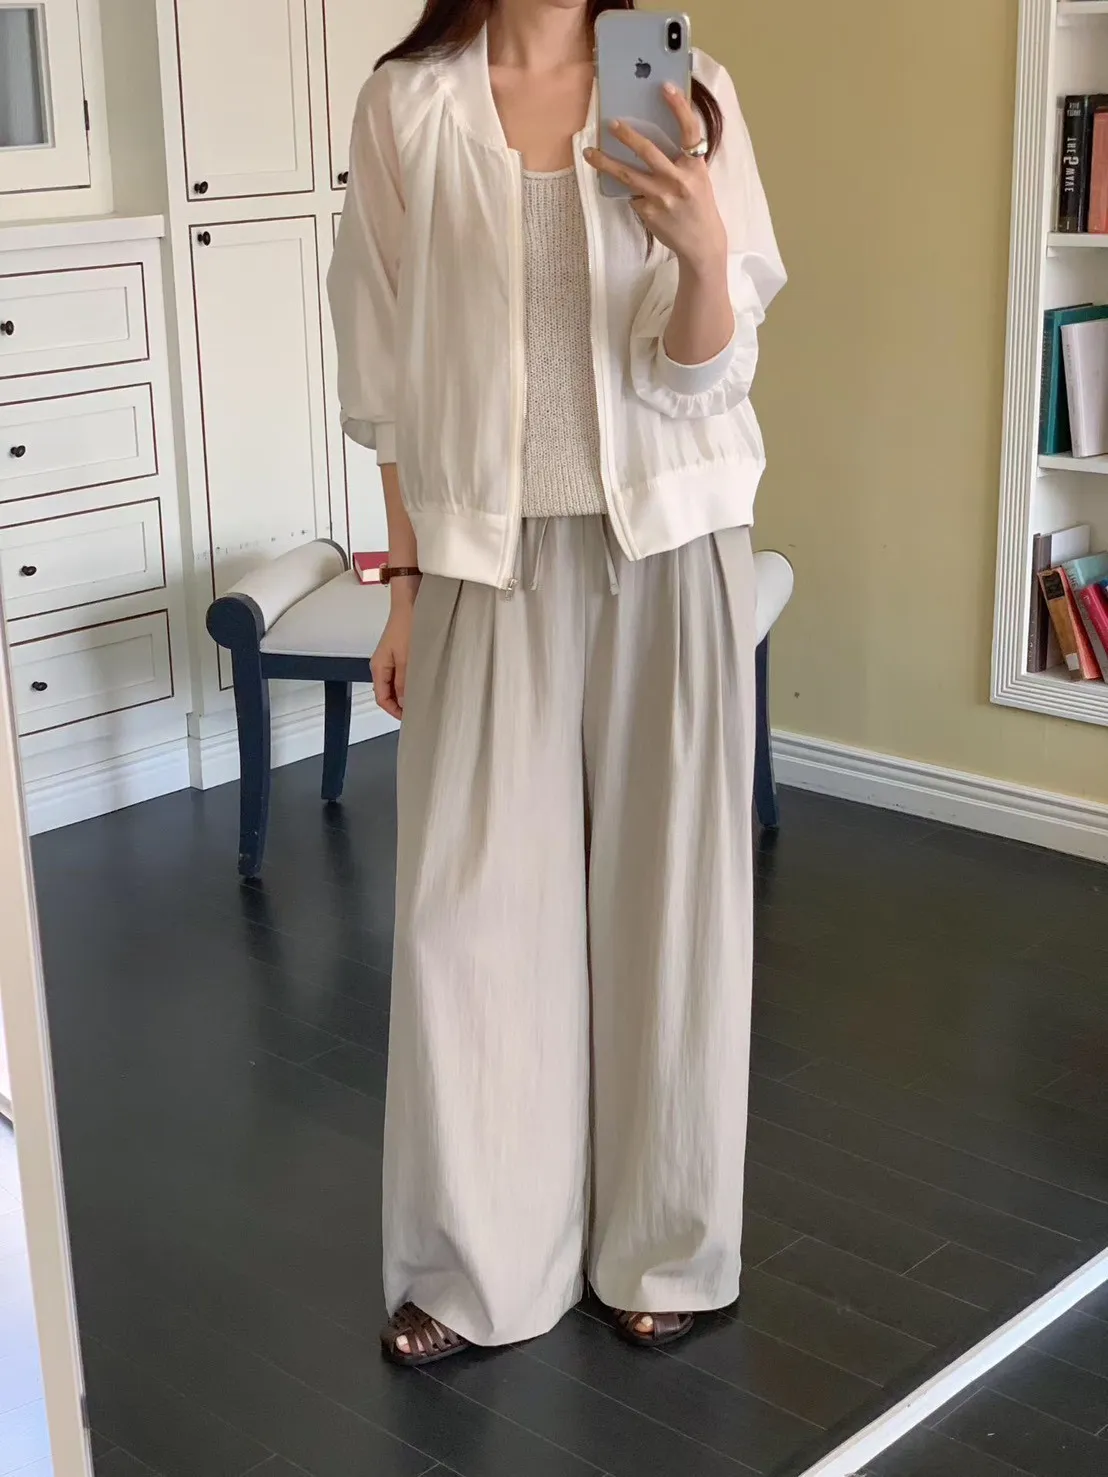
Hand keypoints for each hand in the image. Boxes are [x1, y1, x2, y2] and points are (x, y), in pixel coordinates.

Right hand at [372, 589, 416, 720]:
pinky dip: (411, 681)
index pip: (382, 698)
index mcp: (379, 667)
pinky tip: (423, 682)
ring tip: (423, 698)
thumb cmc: (406, 623)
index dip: (395, 711)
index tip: (410, 718)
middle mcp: (383, 664)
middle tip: (419, 711)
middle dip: (402, 704)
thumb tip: (404, 703)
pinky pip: (403, 674)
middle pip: (388, 693)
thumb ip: (404, 682)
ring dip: (407, 693)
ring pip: (397, 684)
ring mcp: (392, 659)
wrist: (410, 601)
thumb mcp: (407, 657)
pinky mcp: (401, 653)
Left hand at [584, 83, 725, 274]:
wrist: (701, 244)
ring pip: (628, 176)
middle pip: (648, 152)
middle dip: (627, 136)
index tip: (665, 87)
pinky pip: (633, 196)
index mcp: (695, 167)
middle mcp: (679, 181)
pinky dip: (632, 193)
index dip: (678, 106)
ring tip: (589, 153)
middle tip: (611, 124)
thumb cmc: (699, 206)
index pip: (689, 130)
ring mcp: (662, 198)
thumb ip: (682, 159)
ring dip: (606, 163)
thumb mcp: (698, 179)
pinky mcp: (649, 213)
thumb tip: (652, 137)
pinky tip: (637, 197)